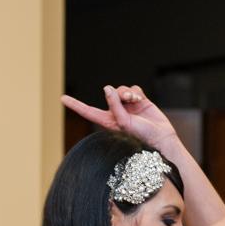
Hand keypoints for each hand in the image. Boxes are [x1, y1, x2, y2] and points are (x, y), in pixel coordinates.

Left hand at [61, 85, 178, 151]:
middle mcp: (116, 112)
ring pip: (121, 90)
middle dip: (119, 94)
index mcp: (108, 120)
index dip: (76, 105)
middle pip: (110, 94)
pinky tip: (141, 100)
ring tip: (135, 101)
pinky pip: (133, 89)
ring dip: (128, 93)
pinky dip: (136, 92)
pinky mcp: (139, 101)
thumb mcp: (124, 122)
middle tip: (128, 100)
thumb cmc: (142, 135)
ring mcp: (128, 106)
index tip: (62, 99)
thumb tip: (107, 88)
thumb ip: (115, 105)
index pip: (88, 111)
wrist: (162, 136)